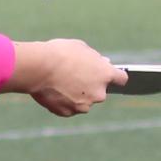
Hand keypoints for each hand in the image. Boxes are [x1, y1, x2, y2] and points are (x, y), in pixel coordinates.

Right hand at [7, 38, 124, 115]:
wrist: (38, 67)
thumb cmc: (59, 53)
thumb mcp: (80, 48)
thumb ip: (95, 58)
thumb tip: (103, 63)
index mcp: (105, 74)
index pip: (122, 79)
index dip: (115, 77)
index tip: (109, 75)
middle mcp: (99, 93)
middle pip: (99, 91)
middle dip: (90, 86)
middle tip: (73, 75)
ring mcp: (84, 105)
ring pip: (84, 101)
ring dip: (76, 95)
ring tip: (59, 82)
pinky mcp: (68, 112)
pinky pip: (68, 108)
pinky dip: (63, 102)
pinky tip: (52, 91)